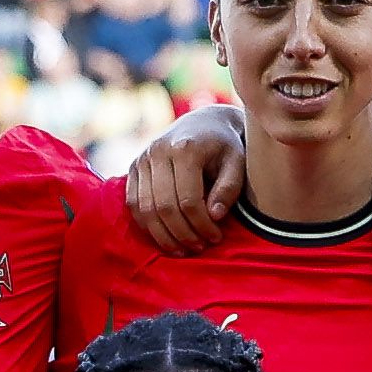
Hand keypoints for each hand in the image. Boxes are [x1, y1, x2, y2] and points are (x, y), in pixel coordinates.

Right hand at [122, 104, 245, 251]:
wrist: (204, 123)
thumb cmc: (225, 146)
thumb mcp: (237, 162)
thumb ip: (229, 188)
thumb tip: (214, 216)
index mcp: (186, 149)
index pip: (188, 200)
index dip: (202, 225)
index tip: (216, 238)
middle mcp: (158, 151)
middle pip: (164, 207)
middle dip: (183, 234)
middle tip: (200, 247)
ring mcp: (142, 159)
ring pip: (145, 209)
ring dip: (163, 236)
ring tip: (183, 249)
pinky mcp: (133, 168)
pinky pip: (134, 204)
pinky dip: (147, 225)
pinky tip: (166, 237)